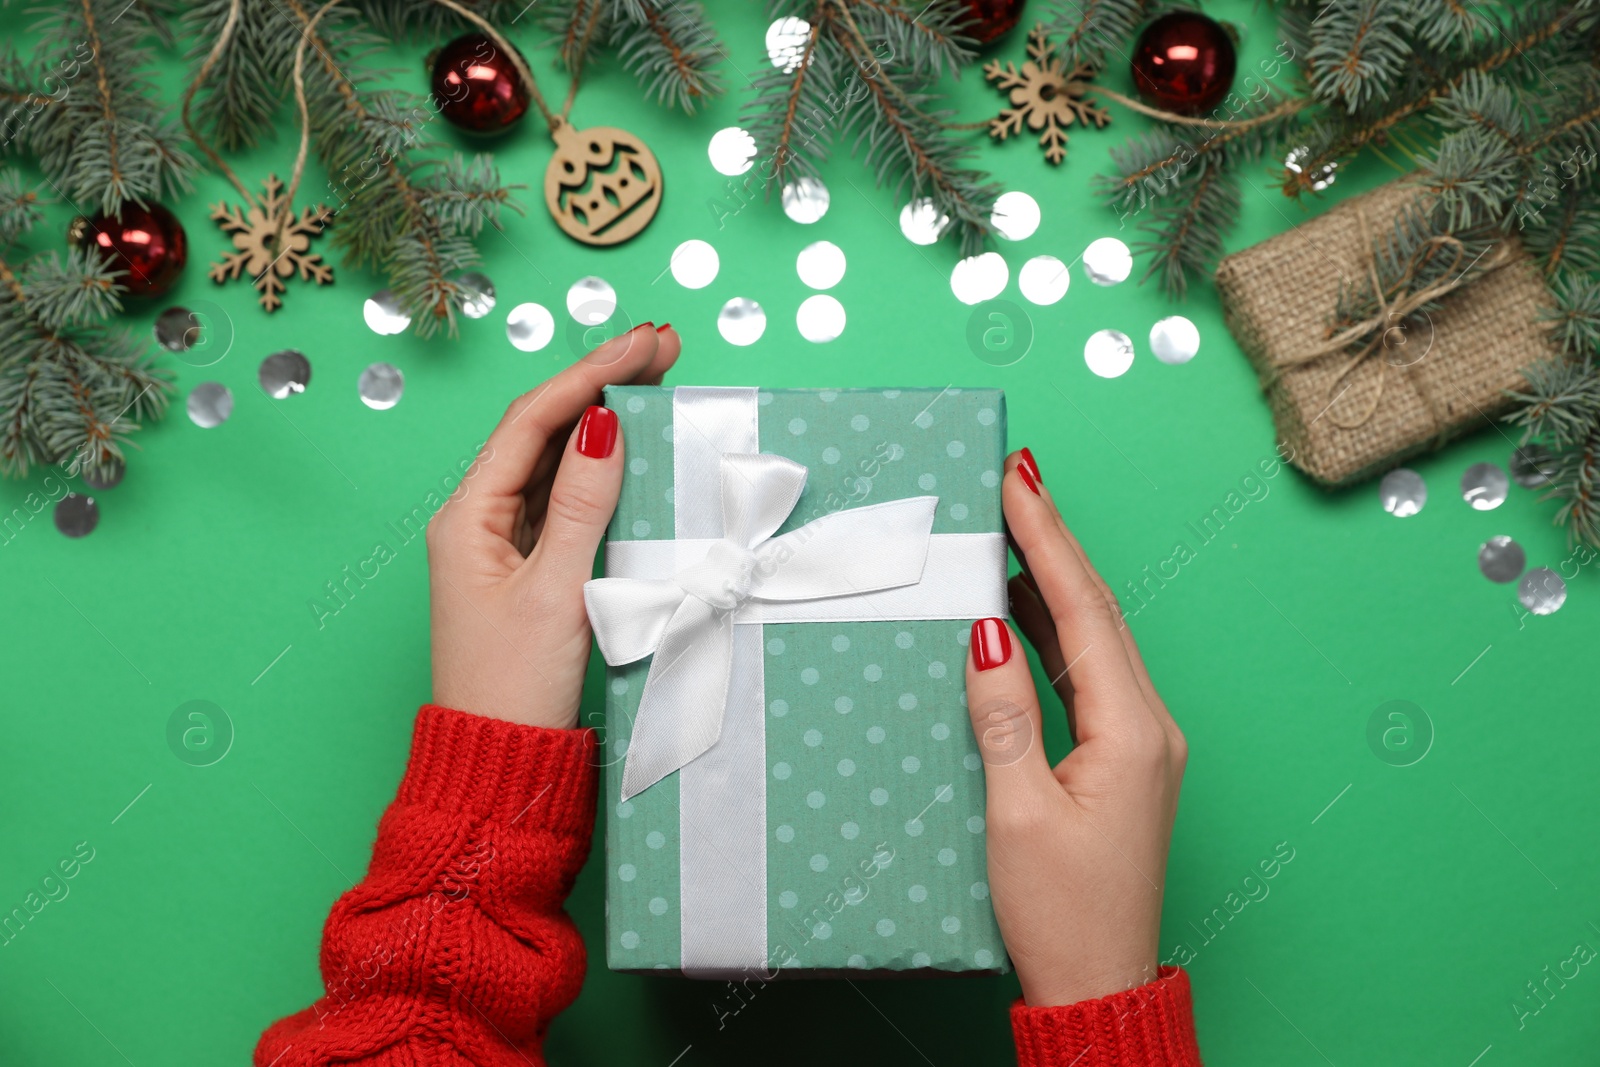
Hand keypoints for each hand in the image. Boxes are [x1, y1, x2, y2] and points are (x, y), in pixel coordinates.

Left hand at [427, 323, 678, 727]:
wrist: (500, 761)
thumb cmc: (515, 686)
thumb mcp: (556, 591)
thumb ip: (582, 506)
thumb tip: (603, 425)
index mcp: (467, 517)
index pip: (531, 422)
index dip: (588, 374)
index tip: (641, 342)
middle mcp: (477, 519)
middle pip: (540, 431)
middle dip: (599, 383)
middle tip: (660, 345)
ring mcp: (502, 543)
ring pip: (553, 462)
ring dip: (601, 419)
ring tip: (654, 379)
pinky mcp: (527, 568)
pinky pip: (563, 500)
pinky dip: (599, 468)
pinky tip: (630, 448)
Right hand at [965, 449, 1185, 1005]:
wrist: (1099, 987)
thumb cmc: (1059, 915)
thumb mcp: (1017, 813)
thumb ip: (1003, 717)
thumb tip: (988, 636)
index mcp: (1131, 733)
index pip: (1085, 611)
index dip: (1048, 540)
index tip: (1021, 480)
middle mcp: (1150, 727)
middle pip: (1099, 612)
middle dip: (1055, 542)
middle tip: (1017, 481)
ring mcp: (1142, 744)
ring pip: (1095, 640)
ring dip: (1054, 583)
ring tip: (1013, 527)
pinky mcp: (1124, 762)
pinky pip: (1089, 675)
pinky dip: (1055, 633)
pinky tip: (1022, 612)